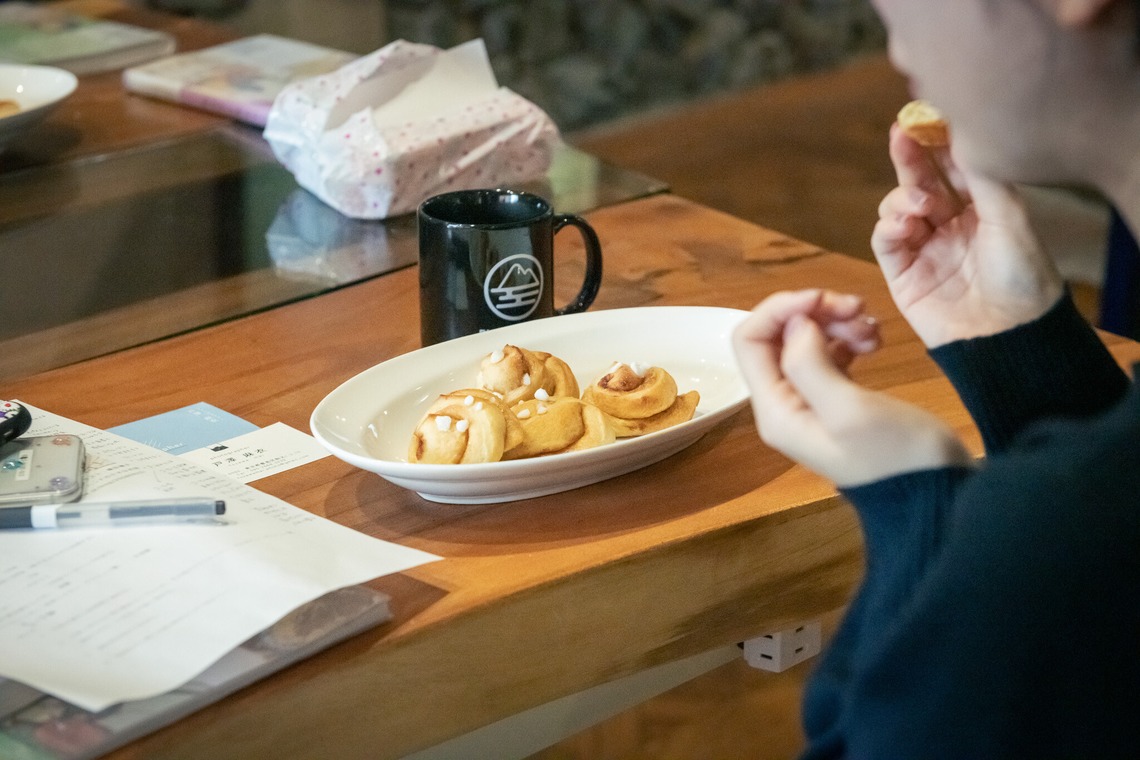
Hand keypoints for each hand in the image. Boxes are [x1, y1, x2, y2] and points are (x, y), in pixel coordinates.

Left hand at [733, 290, 971, 486]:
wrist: (936, 494)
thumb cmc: (896, 455)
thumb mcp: (850, 410)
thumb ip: (810, 364)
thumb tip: (795, 323)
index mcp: (775, 410)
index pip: (749, 339)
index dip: (781, 309)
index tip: (824, 298)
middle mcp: (783, 405)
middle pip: (777, 336)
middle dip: (815, 313)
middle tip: (858, 310)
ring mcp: (809, 402)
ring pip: (806, 340)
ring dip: (836, 323)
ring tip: (874, 331)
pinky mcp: (837, 398)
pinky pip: (830, 353)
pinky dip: (849, 339)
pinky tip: (876, 342)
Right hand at [870, 125, 1063, 347]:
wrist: (1010, 333)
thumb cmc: (1022, 277)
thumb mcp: (1010, 218)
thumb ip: (983, 178)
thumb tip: (961, 137)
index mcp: (979, 212)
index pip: (951, 170)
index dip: (937, 145)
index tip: (926, 119)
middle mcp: (948, 228)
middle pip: (919, 183)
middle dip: (909, 158)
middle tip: (901, 133)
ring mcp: (924, 251)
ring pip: (897, 209)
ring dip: (902, 199)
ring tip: (920, 206)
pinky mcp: (903, 276)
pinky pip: (885, 242)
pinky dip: (888, 227)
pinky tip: (904, 224)